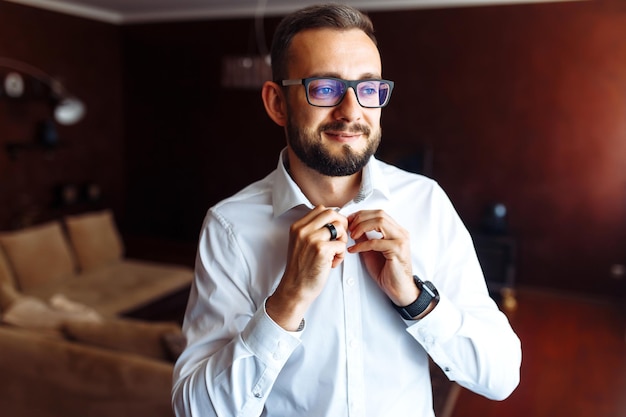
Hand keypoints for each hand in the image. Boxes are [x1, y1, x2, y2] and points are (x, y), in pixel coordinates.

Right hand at [266, 205, 347, 329]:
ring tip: (335, 253)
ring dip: (342, 240)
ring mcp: (312, 239)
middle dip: (341, 224)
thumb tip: (334, 221)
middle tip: (340, 238)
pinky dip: (341, 255)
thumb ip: (312, 230)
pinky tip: (332, 263)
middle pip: (331, 213)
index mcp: (297, 226)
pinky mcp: (321, 250)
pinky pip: (341, 245)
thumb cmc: (300, 269)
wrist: (295, 288)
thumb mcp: (300, 243)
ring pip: (339, 228)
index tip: (335, 229)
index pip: (320, 209)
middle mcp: (303, 230)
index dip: (333, 217)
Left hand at [347, 210, 417, 305]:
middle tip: (349, 227)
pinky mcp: (397, 250)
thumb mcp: (372, 251)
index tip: (349, 220)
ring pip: (380, 222)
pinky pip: (376, 242)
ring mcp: (401, 240)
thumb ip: (365, 238)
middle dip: (360, 218)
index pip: (379, 213)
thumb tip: (353, 228)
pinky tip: (354, 249)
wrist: (400, 290)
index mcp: (396, 231)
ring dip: (362, 227)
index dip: (362, 214)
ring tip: (352, 235)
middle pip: (379, 214)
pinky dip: (362, 244)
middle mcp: (400, 233)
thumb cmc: (388, 272)